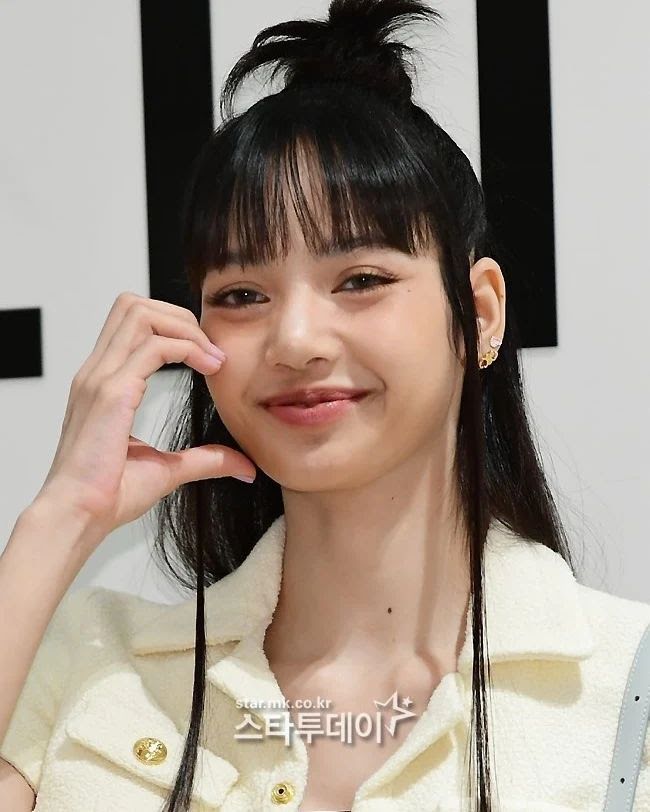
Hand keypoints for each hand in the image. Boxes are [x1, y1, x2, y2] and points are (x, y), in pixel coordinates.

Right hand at [34, 292, 255, 538]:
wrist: (79, 517)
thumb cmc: (108, 495)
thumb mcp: (167, 469)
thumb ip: (204, 460)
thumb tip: (243, 465)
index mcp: (103, 382)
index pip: (132, 321)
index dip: (174, 325)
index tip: (208, 354)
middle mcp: (97, 372)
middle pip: (134, 304)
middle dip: (180, 316)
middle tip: (211, 349)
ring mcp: (100, 378)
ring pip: (141, 313)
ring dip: (184, 327)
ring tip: (212, 357)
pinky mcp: (110, 393)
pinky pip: (153, 346)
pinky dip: (187, 348)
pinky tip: (209, 368)